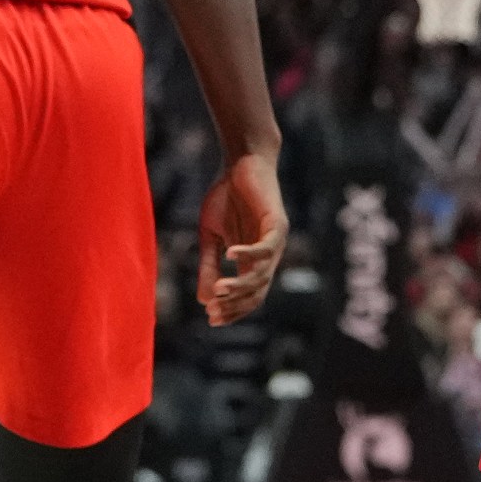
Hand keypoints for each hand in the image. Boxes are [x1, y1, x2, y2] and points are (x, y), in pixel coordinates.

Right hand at [197, 152, 289, 326]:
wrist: (241, 162)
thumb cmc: (226, 196)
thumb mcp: (211, 235)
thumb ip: (209, 265)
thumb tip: (203, 300)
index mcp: (253, 260)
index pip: (249, 297)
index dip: (232, 310)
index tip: (211, 319)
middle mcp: (268, 256)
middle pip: (257, 293)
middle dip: (235, 305)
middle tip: (213, 311)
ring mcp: (275, 240)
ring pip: (262, 275)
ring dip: (240, 285)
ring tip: (219, 290)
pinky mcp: (277, 223)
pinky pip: (265, 246)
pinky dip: (248, 253)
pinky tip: (229, 255)